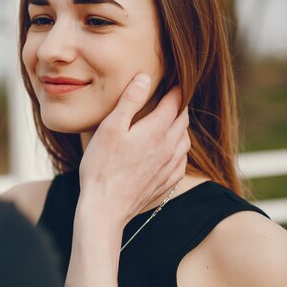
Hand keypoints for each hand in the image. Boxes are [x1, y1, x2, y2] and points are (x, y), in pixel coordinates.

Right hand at [77, 73, 189, 224]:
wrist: (105, 208)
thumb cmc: (102, 167)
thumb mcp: (110, 128)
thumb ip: (129, 101)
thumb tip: (145, 78)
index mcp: (156, 131)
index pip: (174, 102)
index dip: (175, 88)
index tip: (173, 80)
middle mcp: (169, 148)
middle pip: (182, 120)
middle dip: (179, 105)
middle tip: (173, 96)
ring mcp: (169, 168)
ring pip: (185, 140)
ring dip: (181, 127)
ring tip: (172, 120)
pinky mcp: (166, 183)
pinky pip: (181, 161)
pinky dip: (179, 149)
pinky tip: (170, 150)